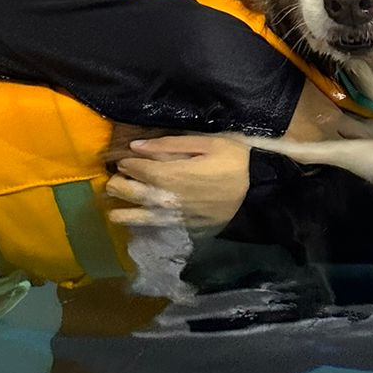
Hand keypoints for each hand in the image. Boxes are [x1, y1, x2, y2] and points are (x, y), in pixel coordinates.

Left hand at [105, 136, 252, 234]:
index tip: (122, 160)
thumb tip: (136, 146)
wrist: (258, 186)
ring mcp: (176, 217)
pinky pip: (158, 230)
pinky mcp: (186, 228)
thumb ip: (168, 145)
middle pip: (132, 194)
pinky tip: (138, 228)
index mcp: (171, 174)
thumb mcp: (204, 142)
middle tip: (114, 182)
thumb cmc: (232, 158)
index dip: (126, 164)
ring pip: (140, 218)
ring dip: (123, 214)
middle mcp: (168, 198)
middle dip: (118, 187)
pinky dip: (144, 229)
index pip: (137, 169)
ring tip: (113, 213)